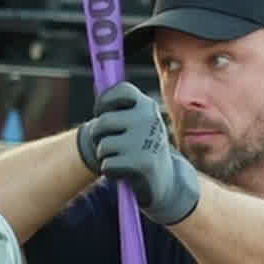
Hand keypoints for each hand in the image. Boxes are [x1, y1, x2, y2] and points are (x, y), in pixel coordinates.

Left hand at [70, 80, 201, 225]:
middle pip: (103, 122)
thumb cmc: (140, 147)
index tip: (103, 113)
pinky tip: (126, 172)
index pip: (120, 91)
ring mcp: (145, 141)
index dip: (104, 103)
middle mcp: (148, 119)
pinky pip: (107, 165)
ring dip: (106, 156)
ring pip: (103, 146)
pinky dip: (111, 171)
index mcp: (147, 105)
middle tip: (111, 144)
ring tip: (121, 158)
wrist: (166, 180)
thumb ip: (117, 107)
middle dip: (98, 137)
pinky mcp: (142, 164)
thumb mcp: (134, 123)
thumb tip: (98, 82)